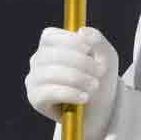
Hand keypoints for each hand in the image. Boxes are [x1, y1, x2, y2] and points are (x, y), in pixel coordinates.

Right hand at [25, 25, 118, 139]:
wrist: (100, 109)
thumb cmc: (100, 78)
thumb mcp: (106, 56)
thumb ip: (98, 40)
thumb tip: (82, 31)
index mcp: (51, 46)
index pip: (50, 36)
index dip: (69, 41)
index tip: (89, 49)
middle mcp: (38, 60)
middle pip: (50, 54)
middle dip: (79, 62)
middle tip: (100, 71)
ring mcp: (34, 79)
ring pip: (49, 73)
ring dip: (76, 78)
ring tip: (94, 86)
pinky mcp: (35, 98)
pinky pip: (47, 93)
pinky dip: (69, 93)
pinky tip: (85, 97)